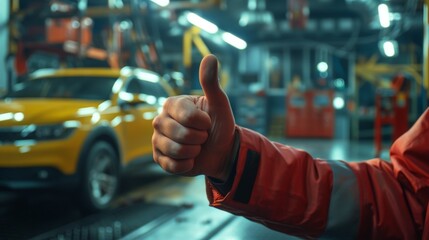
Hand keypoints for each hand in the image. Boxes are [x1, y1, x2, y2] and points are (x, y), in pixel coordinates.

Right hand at [152, 55, 235, 180]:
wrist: (221, 150)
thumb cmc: (219, 124)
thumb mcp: (219, 103)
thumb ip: (211, 82)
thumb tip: (210, 56)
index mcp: (172, 104)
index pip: (186, 115)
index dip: (202, 123)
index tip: (207, 122)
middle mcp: (160, 120)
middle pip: (179, 134)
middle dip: (199, 138)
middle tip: (203, 136)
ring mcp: (157, 140)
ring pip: (175, 150)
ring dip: (194, 151)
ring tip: (197, 147)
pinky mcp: (159, 159)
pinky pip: (171, 166)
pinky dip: (187, 165)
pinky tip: (191, 159)